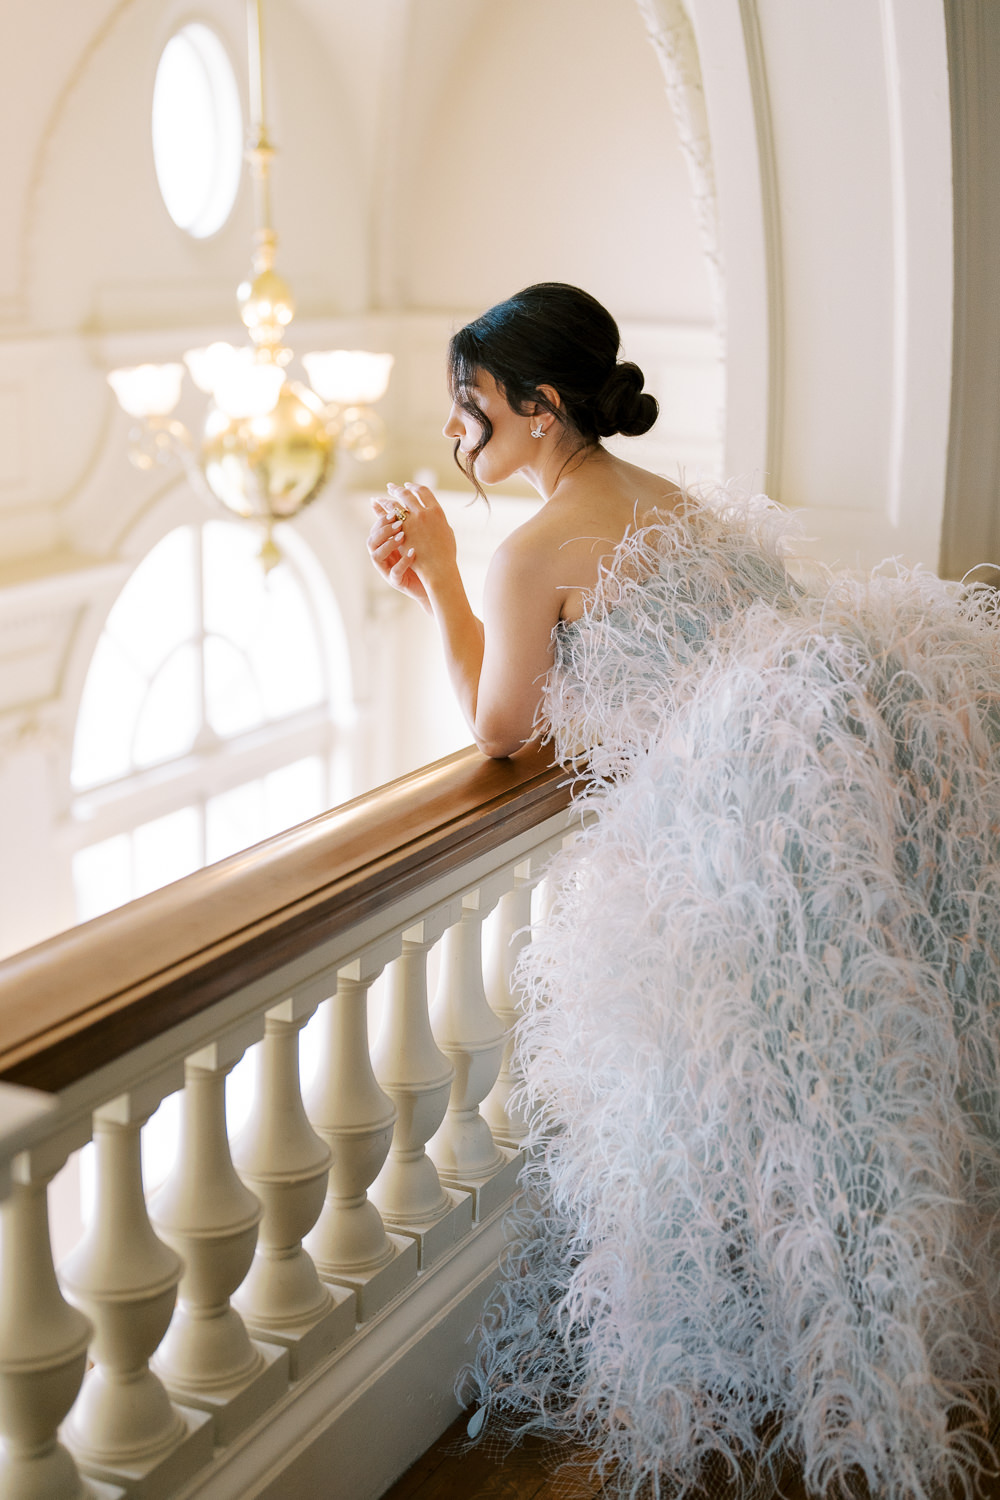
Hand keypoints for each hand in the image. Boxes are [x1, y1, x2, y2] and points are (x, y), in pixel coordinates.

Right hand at [366, 489, 429, 610]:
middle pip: (371, 541)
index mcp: (385, 545)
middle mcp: (383, 557)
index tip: (394, 510)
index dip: (381, 519)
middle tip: (398, 522)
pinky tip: (412, 553)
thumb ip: (406, 522)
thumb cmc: (424, 559)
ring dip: (388, 544)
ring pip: (376, 556)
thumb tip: (408, 500)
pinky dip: (402, 562)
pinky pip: (394, 572)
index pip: (376, 529)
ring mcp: (387, 570)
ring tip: (402, 536)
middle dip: (383, 529)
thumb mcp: (415, 536)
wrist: (435, 582)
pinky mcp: (397, 582)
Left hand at [382, 481, 458, 593]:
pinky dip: (384, 515)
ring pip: (395, 506)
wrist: (439, 568)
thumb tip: (435, 514)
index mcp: (437, 511)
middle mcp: (424, 513)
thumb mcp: (447, 533)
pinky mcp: (402, 533)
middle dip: (397, 489)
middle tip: (390, 487)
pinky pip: (391, 521)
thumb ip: (439, 521)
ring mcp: (412, 523)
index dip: (415, 487)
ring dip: (386, 501)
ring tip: (379, 499)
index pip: (424, 492)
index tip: (408, 485)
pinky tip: (380, 515)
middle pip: (407, 495)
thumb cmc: (446, 553)